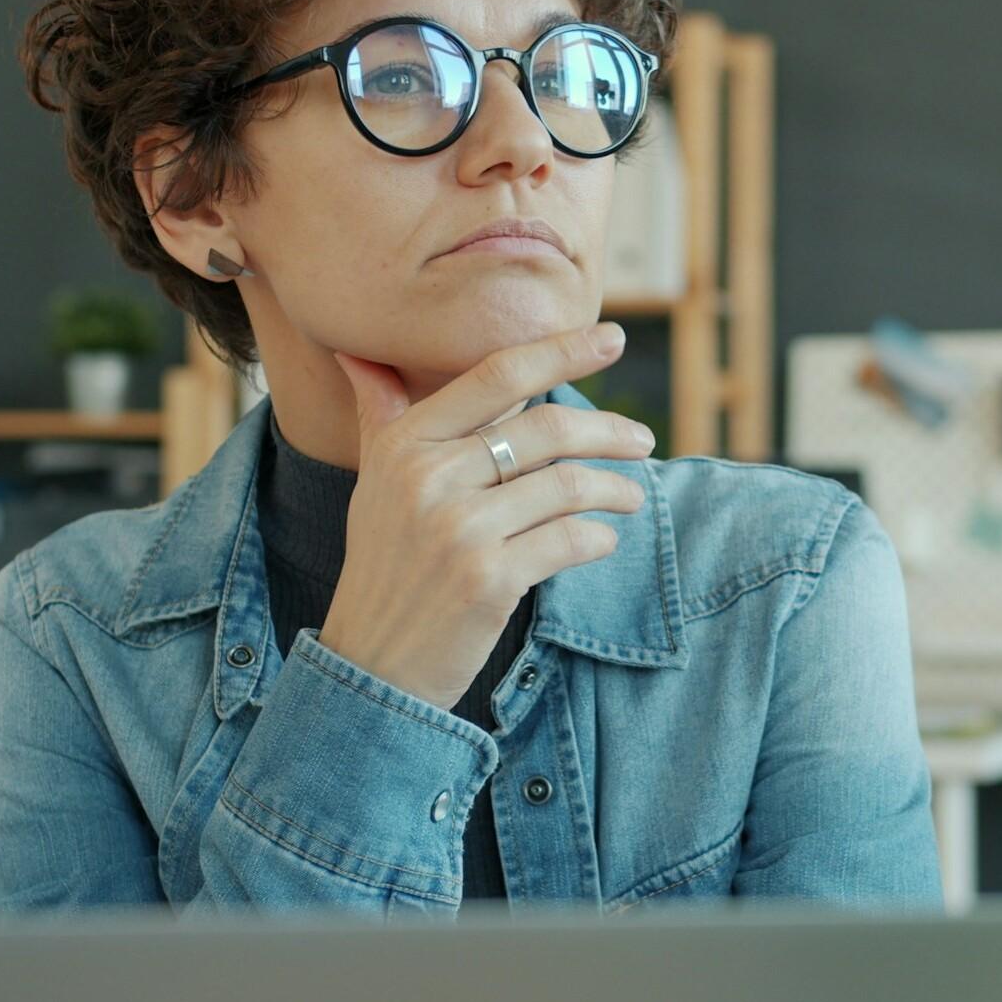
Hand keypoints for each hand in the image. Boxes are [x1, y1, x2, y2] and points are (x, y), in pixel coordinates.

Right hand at [319, 321, 653, 708]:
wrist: (373, 663)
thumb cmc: (384, 565)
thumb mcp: (373, 484)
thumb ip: (381, 416)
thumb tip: (358, 355)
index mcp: (405, 445)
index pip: (498, 376)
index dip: (562, 350)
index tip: (613, 338)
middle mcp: (429, 479)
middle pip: (548, 429)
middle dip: (609, 431)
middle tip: (643, 440)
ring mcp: (459, 530)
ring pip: (568, 486)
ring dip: (617, 489)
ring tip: (632, 496)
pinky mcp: (489, 580)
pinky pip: (570, 540)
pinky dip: (600, 538)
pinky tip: (604, 540)